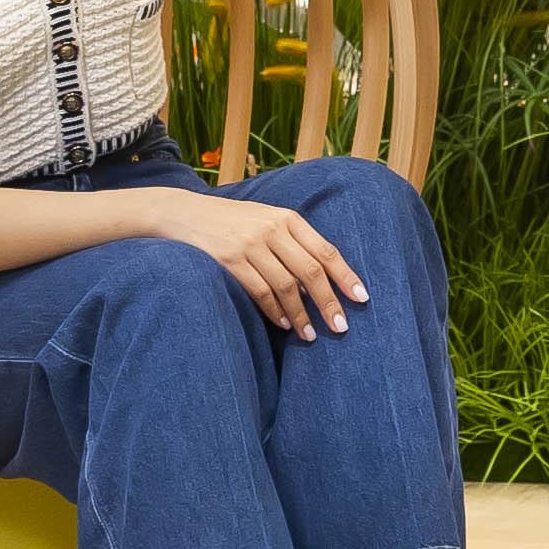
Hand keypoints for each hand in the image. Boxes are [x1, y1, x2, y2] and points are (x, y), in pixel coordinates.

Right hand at [175, 192, 371, 338]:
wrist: (186, 214)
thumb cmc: (234, 222)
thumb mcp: (266, 220)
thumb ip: (293, 242)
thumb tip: (323, 281)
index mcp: (287, 218)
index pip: (326, 250)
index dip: (346, 276)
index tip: (362, 298)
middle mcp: (271, 229)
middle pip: (311, 271)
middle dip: (329, 302)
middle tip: (341, 327)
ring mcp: (250, 244)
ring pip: (286, 286)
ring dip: (302, 315)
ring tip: (311, 335)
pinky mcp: (229, 260)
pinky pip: (260, 292)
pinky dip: (275, 311)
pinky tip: (285, 324)